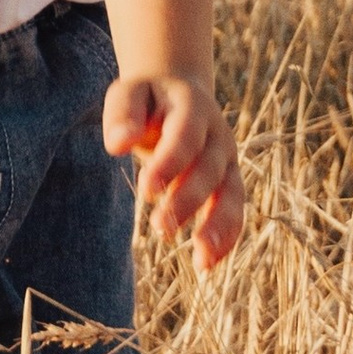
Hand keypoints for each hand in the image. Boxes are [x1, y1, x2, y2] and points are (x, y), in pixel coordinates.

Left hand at [106, 71, 243, 269]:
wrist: (177, 90)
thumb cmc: (146, 97)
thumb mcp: (129, 93)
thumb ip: (123, 114)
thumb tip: (118, 145)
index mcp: (193, 106)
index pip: (185, 135)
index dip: (170, 162)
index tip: (148, 190)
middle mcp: (217, 134)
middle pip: (209, 169)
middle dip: (187, 200)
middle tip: (160, 227)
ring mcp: (227, 159)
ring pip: (232, 195)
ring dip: (218, 227)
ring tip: (201, 261)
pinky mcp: (229, 180)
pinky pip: (234, 210)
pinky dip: (226, 237)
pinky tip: (206, 263)